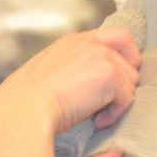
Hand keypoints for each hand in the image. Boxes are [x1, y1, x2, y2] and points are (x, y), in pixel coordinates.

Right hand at [0, 25, 141, 135]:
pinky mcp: (109, 76)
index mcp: (76, 40)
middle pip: (130, 62)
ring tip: (95, 115)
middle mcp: (91, 43)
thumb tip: (92, 77)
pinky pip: (127, 100)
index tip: (124, 73)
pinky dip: (114, 115)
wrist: (25, 107)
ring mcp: (101, 57)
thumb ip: (74, 63)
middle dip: (122, 85)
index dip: (129, 54)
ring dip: (116, 102)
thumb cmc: (30, 97)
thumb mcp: (50, 68)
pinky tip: (96, 122)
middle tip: (104, 103)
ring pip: (130, 83)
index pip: (119, 35)